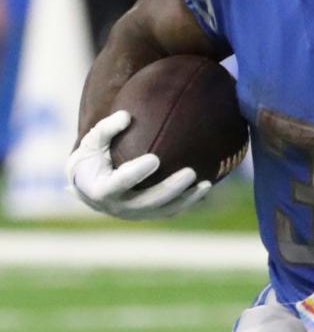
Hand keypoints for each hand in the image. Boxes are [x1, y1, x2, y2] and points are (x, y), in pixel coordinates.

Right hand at [66, 110, 210, 220]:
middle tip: (190, 172)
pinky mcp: (148, 215)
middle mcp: (119, 207)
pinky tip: (205, 189)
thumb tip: (127, 115)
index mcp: (102, 190)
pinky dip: (188, 202)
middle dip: (171, 188)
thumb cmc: (91, 158)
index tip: (155, 159)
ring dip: (187, 199)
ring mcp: (135, 214)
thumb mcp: (92, 141)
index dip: (138, 172)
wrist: (89, 186)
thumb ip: (107, 128)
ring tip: (206, 184)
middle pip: (149, 201)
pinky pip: (171, 211)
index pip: (122, 182)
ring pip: (164, 210)